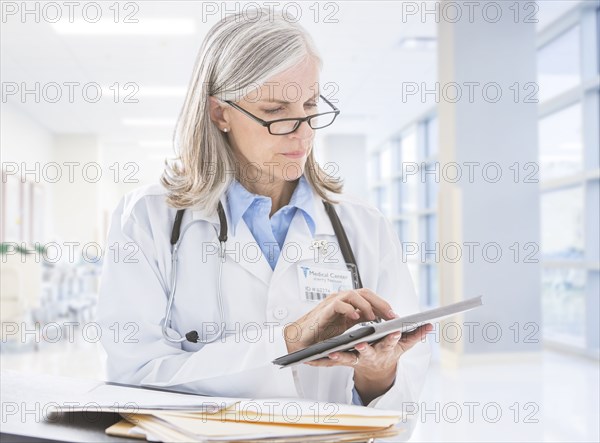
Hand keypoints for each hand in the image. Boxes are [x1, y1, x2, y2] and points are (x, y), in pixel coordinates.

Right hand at [283, 288, 396, 353]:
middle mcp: (341, 300)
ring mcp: (332, 303)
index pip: (369, 297)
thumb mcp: (345, 328)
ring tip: (374, 317)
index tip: (395, 315)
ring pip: (353, 294)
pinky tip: (356, 317)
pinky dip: (349, 309)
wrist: (300, 339)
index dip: (383, 304)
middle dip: (380, 302)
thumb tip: (380, 323)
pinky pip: (338, 304)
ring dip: (366, 304)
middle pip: (364, 292)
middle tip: (391, 315)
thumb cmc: (320, 333)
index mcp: (347, 303)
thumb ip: (360, 322)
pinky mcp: (324, 310)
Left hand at [305, 323, 432, 404]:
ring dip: (340, 357)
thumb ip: (415, 335)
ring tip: (331, 353)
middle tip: (360, 343)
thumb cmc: (389, 352)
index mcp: (385, 349)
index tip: (394, 331)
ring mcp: (358, 359)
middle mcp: (371, 355)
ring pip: (349, 358)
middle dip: (365, 348)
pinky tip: (316, 356)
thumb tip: (430, 325)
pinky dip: (326, 360)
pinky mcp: (346, 360)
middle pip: (368, 352)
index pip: (390, 342)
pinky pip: (336, 360)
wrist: (377, 370)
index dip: (392, 338)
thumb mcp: (403, 346)